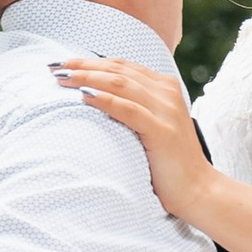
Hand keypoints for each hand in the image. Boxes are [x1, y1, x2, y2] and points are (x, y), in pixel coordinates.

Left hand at [52, 54, 217, 226]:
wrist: (197, 190)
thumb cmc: (168, 162)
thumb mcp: (151, 126)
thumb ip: (134, 107)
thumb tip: (96, 98)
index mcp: (164, 87)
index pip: (122, 65)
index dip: (90, 61)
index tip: (63, 63)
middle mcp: (167, 92)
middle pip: (118, 69)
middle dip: (83, 66)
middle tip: (54, 67)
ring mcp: (166, 110)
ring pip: (120, 84)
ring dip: (88, 78)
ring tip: (62, 80)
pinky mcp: (162, 131)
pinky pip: (128, 110)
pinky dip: (105, 100)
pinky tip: (84, 96)